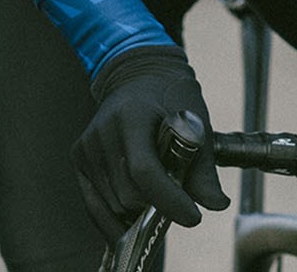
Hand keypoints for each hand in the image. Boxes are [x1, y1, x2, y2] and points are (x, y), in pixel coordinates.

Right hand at [71, 44, 229, 245]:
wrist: (140, 76)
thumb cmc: (169, 96)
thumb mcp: (194, 122)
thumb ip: (202, 167)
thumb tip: (217, 203)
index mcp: (131, 115)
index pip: (144, 170)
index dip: (169, 200)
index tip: (193, 216)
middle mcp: (102, 132)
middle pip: (130, 195)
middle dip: (158, 206)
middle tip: (178, 199)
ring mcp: (87, 147)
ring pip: (115, 206)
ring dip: (139, 213)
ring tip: (158, 196)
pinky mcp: (79, 160)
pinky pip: (96, 207)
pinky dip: (117, 220)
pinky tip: (136, 219)